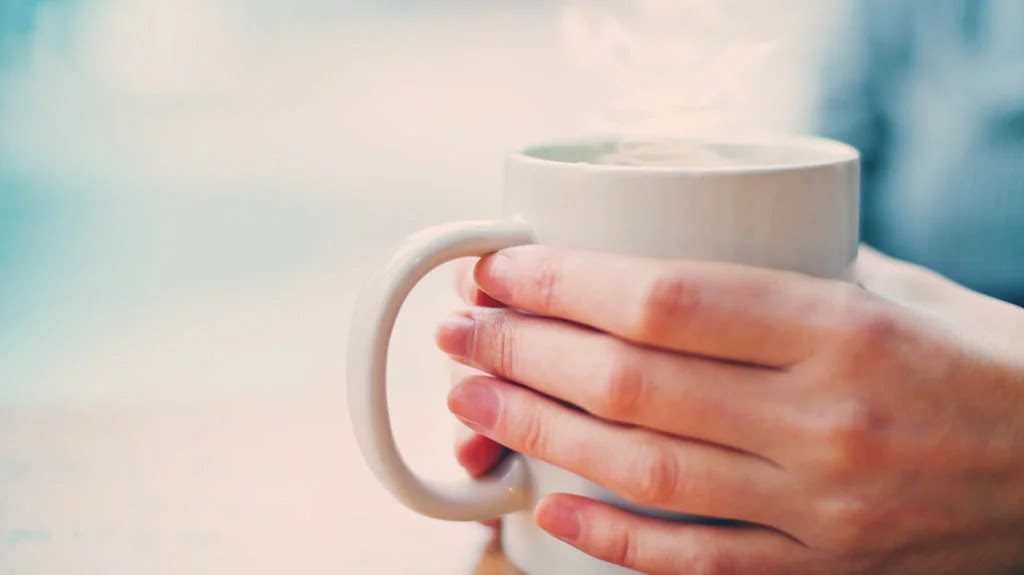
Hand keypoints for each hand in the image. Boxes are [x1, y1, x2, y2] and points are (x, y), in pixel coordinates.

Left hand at [437, 246, 1023, 574]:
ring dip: (537, 434)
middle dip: (521, 353)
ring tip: (472, 403)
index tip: (499, 271)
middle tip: (461, 334)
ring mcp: (819, 508)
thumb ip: (787, 270)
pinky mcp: (821, 570)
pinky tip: (546, 505)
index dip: (560, 283)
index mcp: (844, 329)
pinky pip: (693, 562)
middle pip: (630, 382)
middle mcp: (824, 420)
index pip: (664, 298)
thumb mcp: (900, 288)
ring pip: (642, 471)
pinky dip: (610, 537)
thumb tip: (666, 248)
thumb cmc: (983, 360)